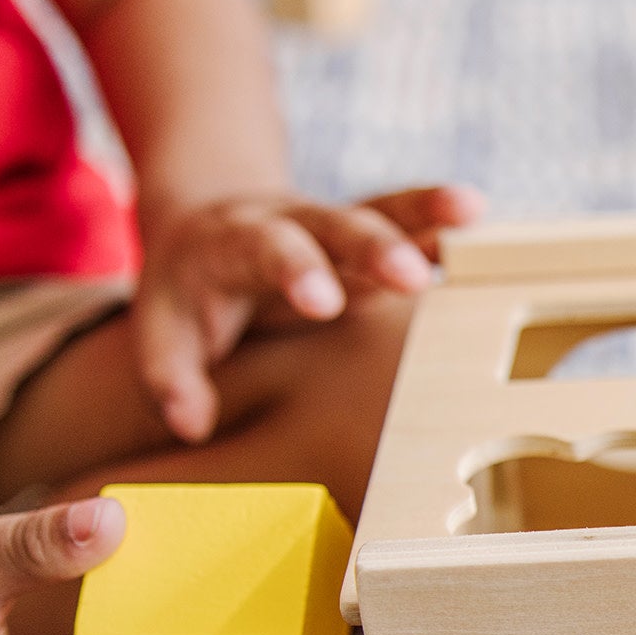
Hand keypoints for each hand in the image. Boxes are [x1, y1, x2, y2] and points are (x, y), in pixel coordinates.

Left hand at [134, 183, 484, 442]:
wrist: (203, 227)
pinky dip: (439, 221)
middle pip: (331, 223)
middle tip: (410, 276)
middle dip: (371, 247)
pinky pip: (406, 219)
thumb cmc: (187, 295)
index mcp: (231, 241)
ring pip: (377, 210)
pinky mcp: (364, 232)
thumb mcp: (161, 331)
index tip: (323, 302)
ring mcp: (330, 224)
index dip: (295, 271)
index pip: (264, 249)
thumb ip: (171, 377)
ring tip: (468, 213)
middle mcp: (286, 221)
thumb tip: (191, 424)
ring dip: (422, 214)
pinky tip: (475, 218)